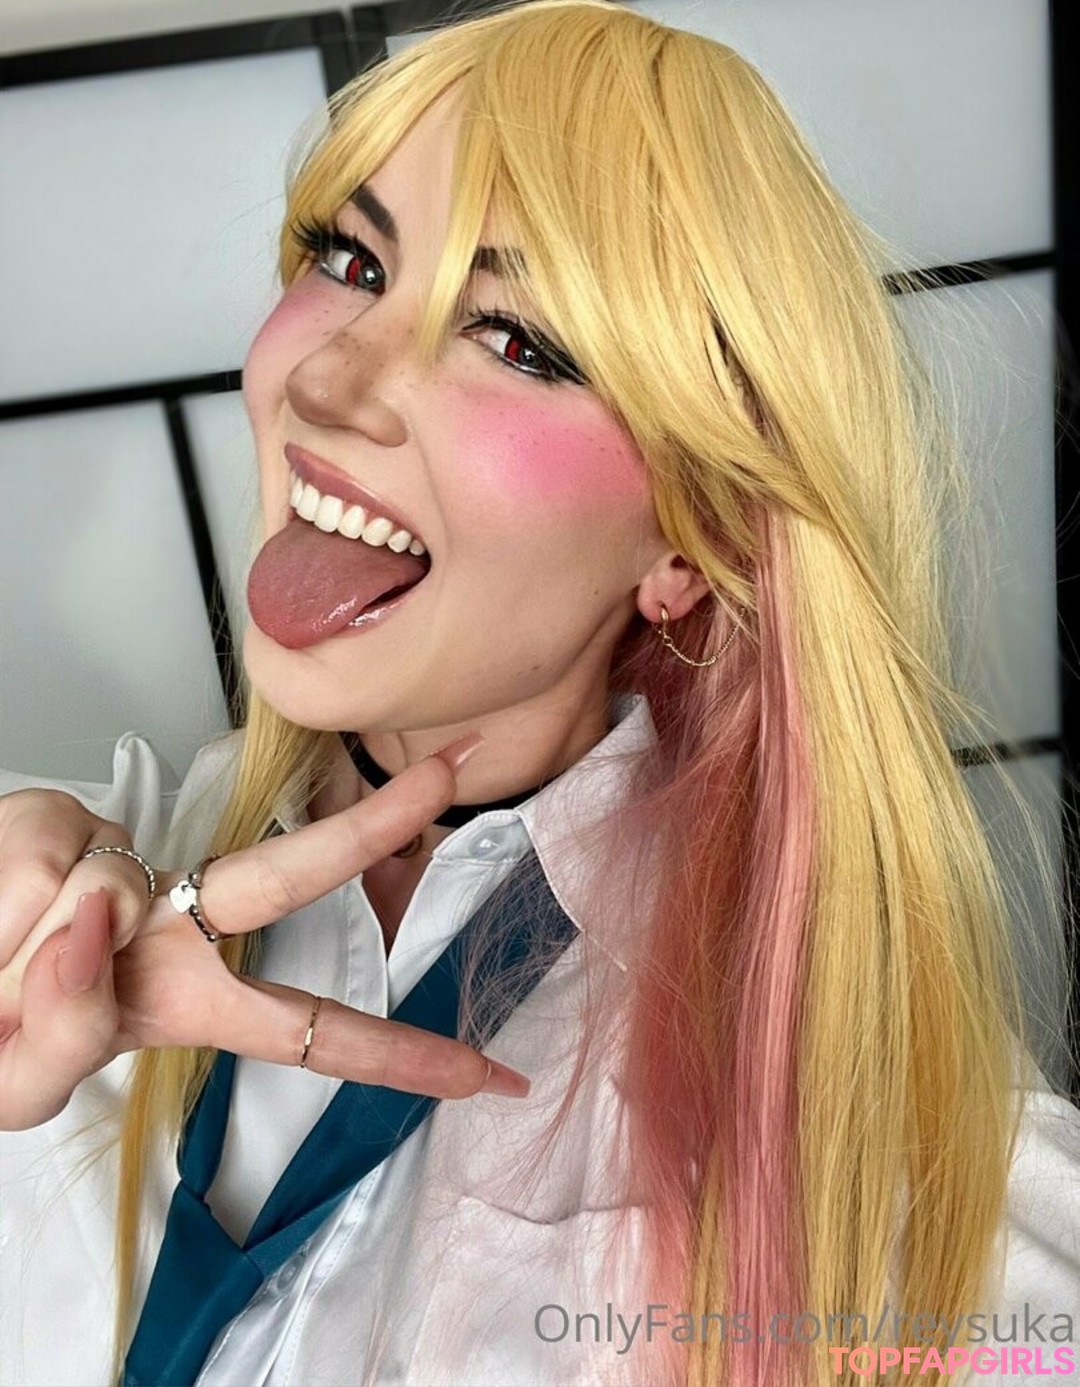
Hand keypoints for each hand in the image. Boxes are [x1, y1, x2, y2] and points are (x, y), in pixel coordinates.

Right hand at [0, 735, 529, 1130]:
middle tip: (448, 774)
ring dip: (18, 957)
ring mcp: (123, 868)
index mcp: (187, 1000)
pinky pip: (40, 860)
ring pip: (100, 890)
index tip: (489, 1073)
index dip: (398, 1056)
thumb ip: (59, 1038)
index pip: (309, 1033)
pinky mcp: (62, 819)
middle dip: (371, 828)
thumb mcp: (18, 1083)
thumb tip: (98, 917)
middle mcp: (173, 925)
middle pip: (282, 878)